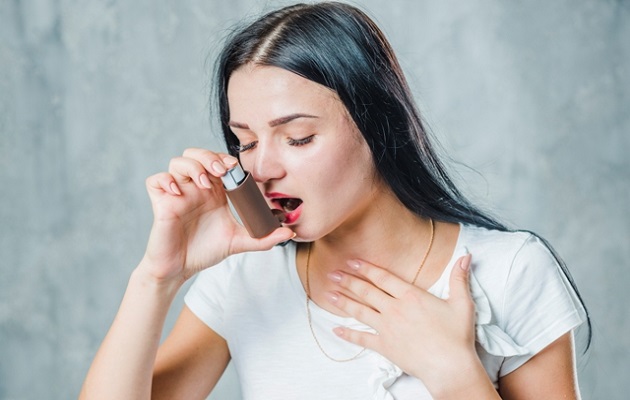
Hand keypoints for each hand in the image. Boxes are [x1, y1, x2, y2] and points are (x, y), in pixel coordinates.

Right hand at [141, 148, 293, 283]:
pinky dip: (165, 181)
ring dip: (192, 167)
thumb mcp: (238, 242)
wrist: (181, 269)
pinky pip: (155, 180)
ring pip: (177, 162)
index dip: (226, 160)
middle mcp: (195, 187)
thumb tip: (289, 234)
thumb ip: (263, 238)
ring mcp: (177, 193)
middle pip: (197, 154)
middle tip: (220, 172)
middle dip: (209, 157)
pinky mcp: (161, 203)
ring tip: (204, 184)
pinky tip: (178, 193)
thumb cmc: (205, 251)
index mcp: (214, 191)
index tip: (235, 169)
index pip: (218, 162)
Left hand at [325, 254, 482, 394]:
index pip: (383, 277)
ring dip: (343, 301)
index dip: (366, 268)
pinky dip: (348, 334)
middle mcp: (395, 309)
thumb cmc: (456, 337)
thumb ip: (459, 279)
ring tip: (328, 293)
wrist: (449, 367)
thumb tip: (465, 256)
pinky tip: (336, 328)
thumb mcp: (462, 304)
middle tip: (332, 273)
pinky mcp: (385, 346)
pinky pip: (362, 339)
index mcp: (411, 296)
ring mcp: (387, 328)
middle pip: (366, 291)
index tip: (352, 260)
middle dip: (348, 281)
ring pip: (360, 311)